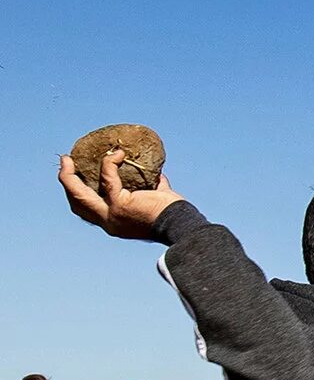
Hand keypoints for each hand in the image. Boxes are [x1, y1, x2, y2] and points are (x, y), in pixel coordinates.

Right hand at [58, 153, 185, 239]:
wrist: (182, 225)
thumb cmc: (174, 215)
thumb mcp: (156, 202)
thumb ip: (150, 188)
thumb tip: (154, 173)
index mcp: (114, 223)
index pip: (87, 211)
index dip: (76, 193)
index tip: (75, 177)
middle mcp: (109, 222)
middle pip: (76, 203)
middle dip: (66, 182)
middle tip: (65, 163)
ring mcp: (112, 214)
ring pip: (80, 193)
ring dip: (70, 175)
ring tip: (69, 158)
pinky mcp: (120, 204)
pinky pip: (109, 178)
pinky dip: (110, 163)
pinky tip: (117, 154)